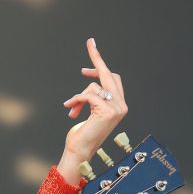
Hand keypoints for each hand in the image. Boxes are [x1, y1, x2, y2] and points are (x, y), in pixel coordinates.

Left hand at [59, 37, 127, 166]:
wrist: (79, 151)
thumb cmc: (81, 134)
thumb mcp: (89, 111)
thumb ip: (93, 97)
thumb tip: (89, 78)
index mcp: (118, 104)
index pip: (113, 78)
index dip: (101, 65)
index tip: (93, 48)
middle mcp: (121, 105)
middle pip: (108, 75)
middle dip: (97, 59)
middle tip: (90, 42)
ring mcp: (117, 108)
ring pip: (94, 87)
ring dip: (79, 97)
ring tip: (71, 109)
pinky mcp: (108, 111)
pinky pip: (88, 95)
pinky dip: (77, 100)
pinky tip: (71, 109)